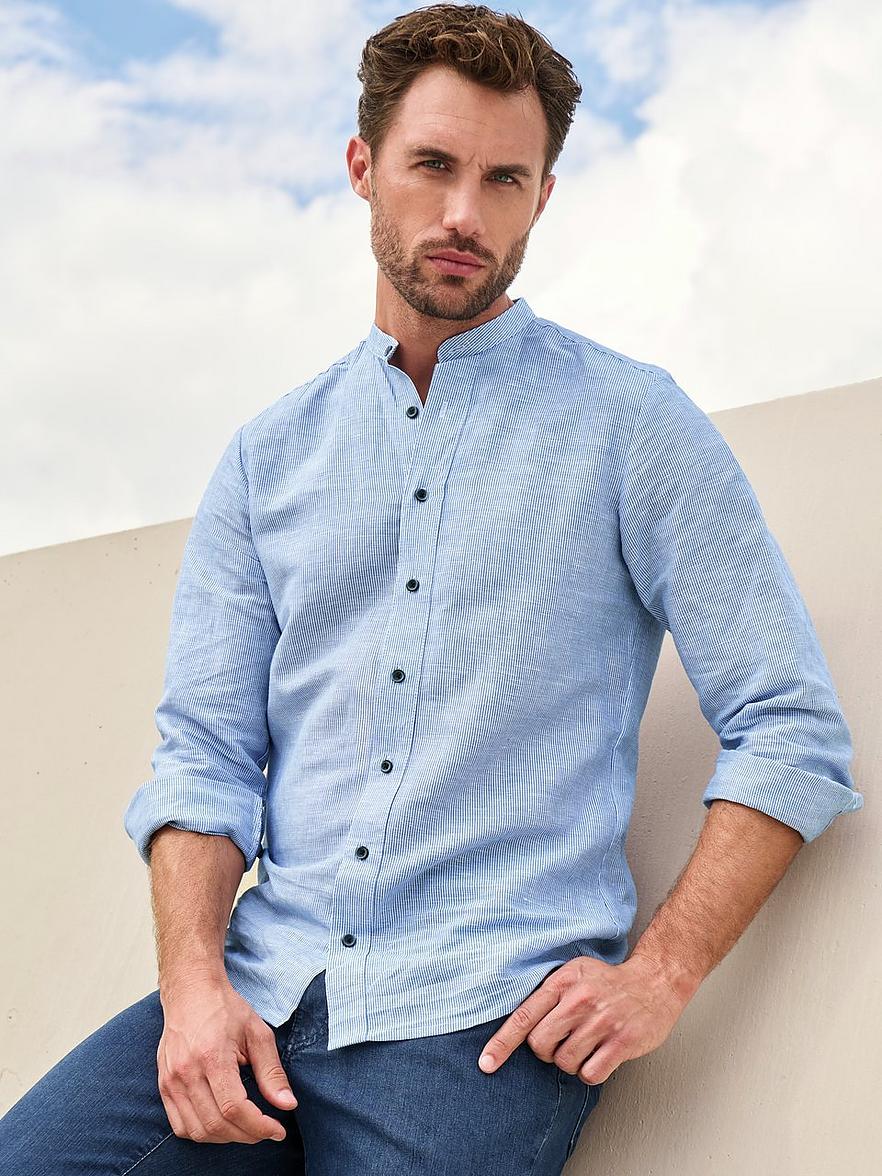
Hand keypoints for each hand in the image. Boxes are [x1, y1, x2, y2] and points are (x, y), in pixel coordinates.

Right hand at [157, 975, 297, 1144]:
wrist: (191, 991)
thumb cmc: (226, 1009)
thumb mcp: (257, 1033)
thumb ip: (271, 1071)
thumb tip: (287, 1104)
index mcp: (212, 1056)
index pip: (234, 1108)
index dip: (259, 1126)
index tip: (278, 1130)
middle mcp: (186, 1072)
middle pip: (216, 1124)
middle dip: (247, 1135)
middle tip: (266, 1130)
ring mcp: (170, 1080)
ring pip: (197, 1131)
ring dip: (226, 1137)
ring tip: (246, 1128)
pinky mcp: (163, 1085)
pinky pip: (180, 1125)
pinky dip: (202, 1133)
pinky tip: (221, 1124)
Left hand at [477, 954, 694, 1084]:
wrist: (655, 981)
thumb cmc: (609, 982)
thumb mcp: (575, 974)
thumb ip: (549, 995)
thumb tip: (519, 1027)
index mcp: (563, 981)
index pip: (524, 1016)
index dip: (502, 1043)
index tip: (486, 1063)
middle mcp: (580, 1000)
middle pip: (540, 1045)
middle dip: (546, 1051)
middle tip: (562, 1042)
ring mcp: (602, 1021)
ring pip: (564, 1062)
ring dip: (571, 1062)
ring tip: (586, 1045)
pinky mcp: (622, 1042)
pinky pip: (590, 1075)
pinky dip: (590, 1073)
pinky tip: (600, 1056)